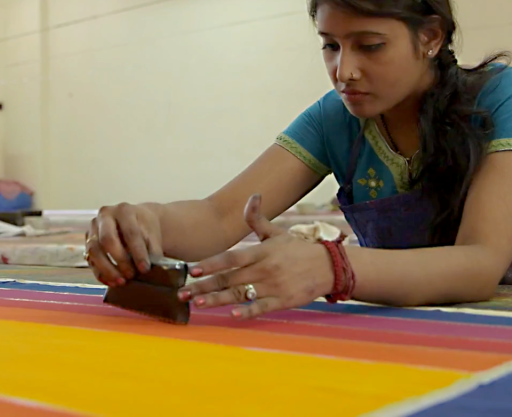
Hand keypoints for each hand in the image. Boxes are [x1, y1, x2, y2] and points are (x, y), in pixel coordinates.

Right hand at [86, 203, 162, 286]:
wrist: (135, 221)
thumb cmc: (144, 227)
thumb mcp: (152, 232)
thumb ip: (152, 247)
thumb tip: (152, 264)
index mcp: (123, 210)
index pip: (130, 232)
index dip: (138, 252)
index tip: (145, 268)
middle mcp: (104, 217)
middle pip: (107, 239)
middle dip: (120, 260)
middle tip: (132, 275)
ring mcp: (93, 229)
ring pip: (94, 251)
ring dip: (108, 269)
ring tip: (122, 281)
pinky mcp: (88, 244)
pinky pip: (90, 260)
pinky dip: (101, 273)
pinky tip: (112, 282)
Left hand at [178, 194, 333, 319]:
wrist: (329, 266)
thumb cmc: (298, 249)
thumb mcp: (276, 232)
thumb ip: (257, 218)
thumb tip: (252, 195)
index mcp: (260, 252)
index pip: (231, 258)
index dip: (210, 264)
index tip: (192, 270)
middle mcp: (264, 269)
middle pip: (229, 279)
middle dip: (204, 287)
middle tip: (183, 293)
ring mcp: (273, 286)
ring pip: (240, 294)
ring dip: (217, 300)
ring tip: (198, 304)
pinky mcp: (283, 301)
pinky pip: (262, 307)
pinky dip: (247, 311)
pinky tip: (231, 316)